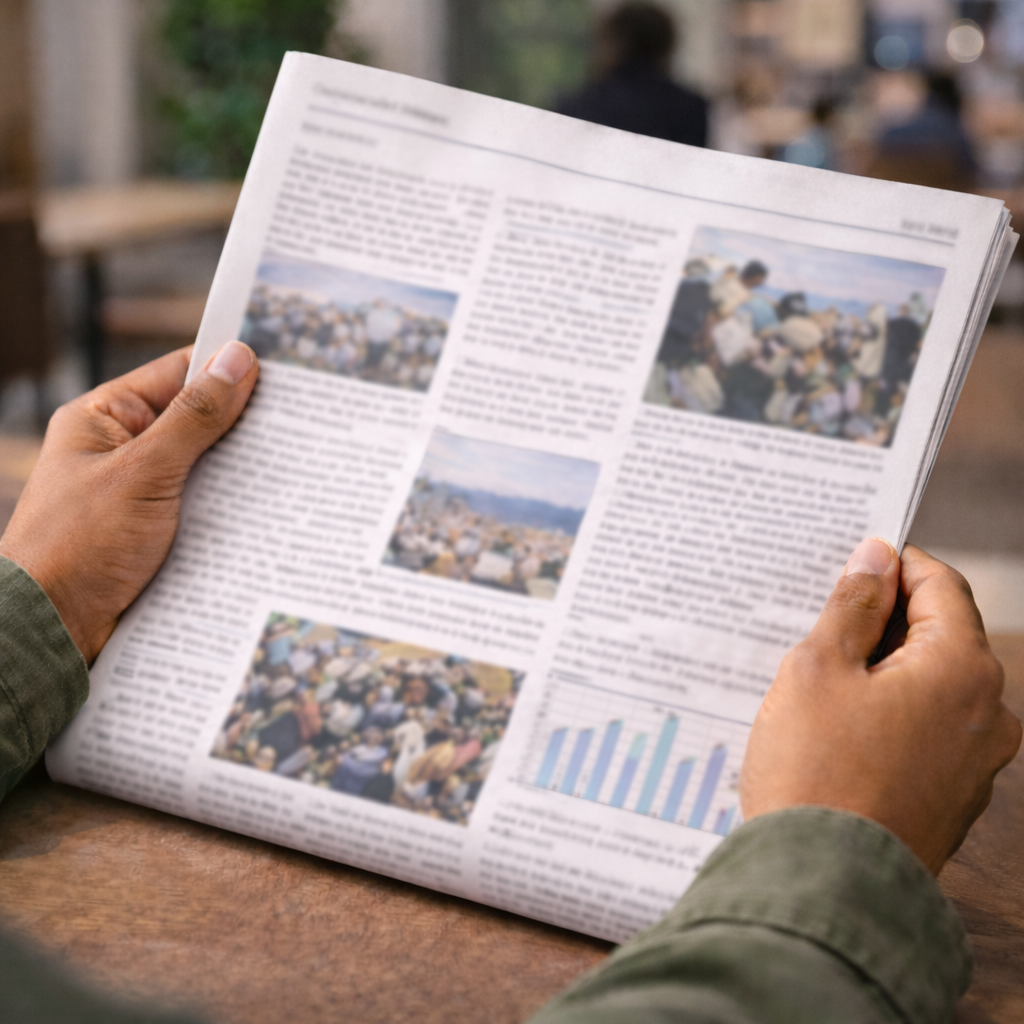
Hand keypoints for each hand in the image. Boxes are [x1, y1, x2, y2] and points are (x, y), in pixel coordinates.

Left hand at [0, 342, 257, 663]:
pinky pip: (202, 504)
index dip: (226, 371)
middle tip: (295, 428)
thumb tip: (238, 360)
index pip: (177, 374)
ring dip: (238, 472)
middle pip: (196, 420)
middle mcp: (121, 449)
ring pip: (205, 465)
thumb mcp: (145, 472)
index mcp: (103, 418)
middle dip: (241, 427)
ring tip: (288, 470)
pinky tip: (263, 510)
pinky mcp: (155, 529)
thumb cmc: (80, 544)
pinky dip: (229, 507)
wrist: (53, 627)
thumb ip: (195, 417)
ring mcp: (139, 491)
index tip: (279, 376)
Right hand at [740, 538, 1021, 873]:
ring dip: (882, 671)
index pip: (942, 586)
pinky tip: (838, 729)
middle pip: (940, 635)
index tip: (852, 568)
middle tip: (821, 628)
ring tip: (821, 686)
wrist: (824, 885)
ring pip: (931, 684)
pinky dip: (889, 714)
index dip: (894, 568)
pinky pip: (927, 730)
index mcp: (963, 670)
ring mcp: (977, 761)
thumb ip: (853, 605)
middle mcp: (989, 713)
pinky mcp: (954, 796)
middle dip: (882, 622)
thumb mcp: (819, 667)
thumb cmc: (816, 773)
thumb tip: (876, 558)